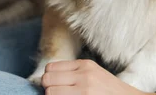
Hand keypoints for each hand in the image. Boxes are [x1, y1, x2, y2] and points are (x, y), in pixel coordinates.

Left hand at [41, 59, 155, 94]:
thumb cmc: (109, 90)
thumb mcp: (93, 73)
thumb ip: (74, 72)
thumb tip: (48, 76)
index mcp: (84, 65)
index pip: (50, 67)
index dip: (49, 78)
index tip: (54, 85)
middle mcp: (83, 75)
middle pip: (47, 79)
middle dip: (48, 88)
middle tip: (57, 93)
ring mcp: (84, 90)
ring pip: (50, 92)